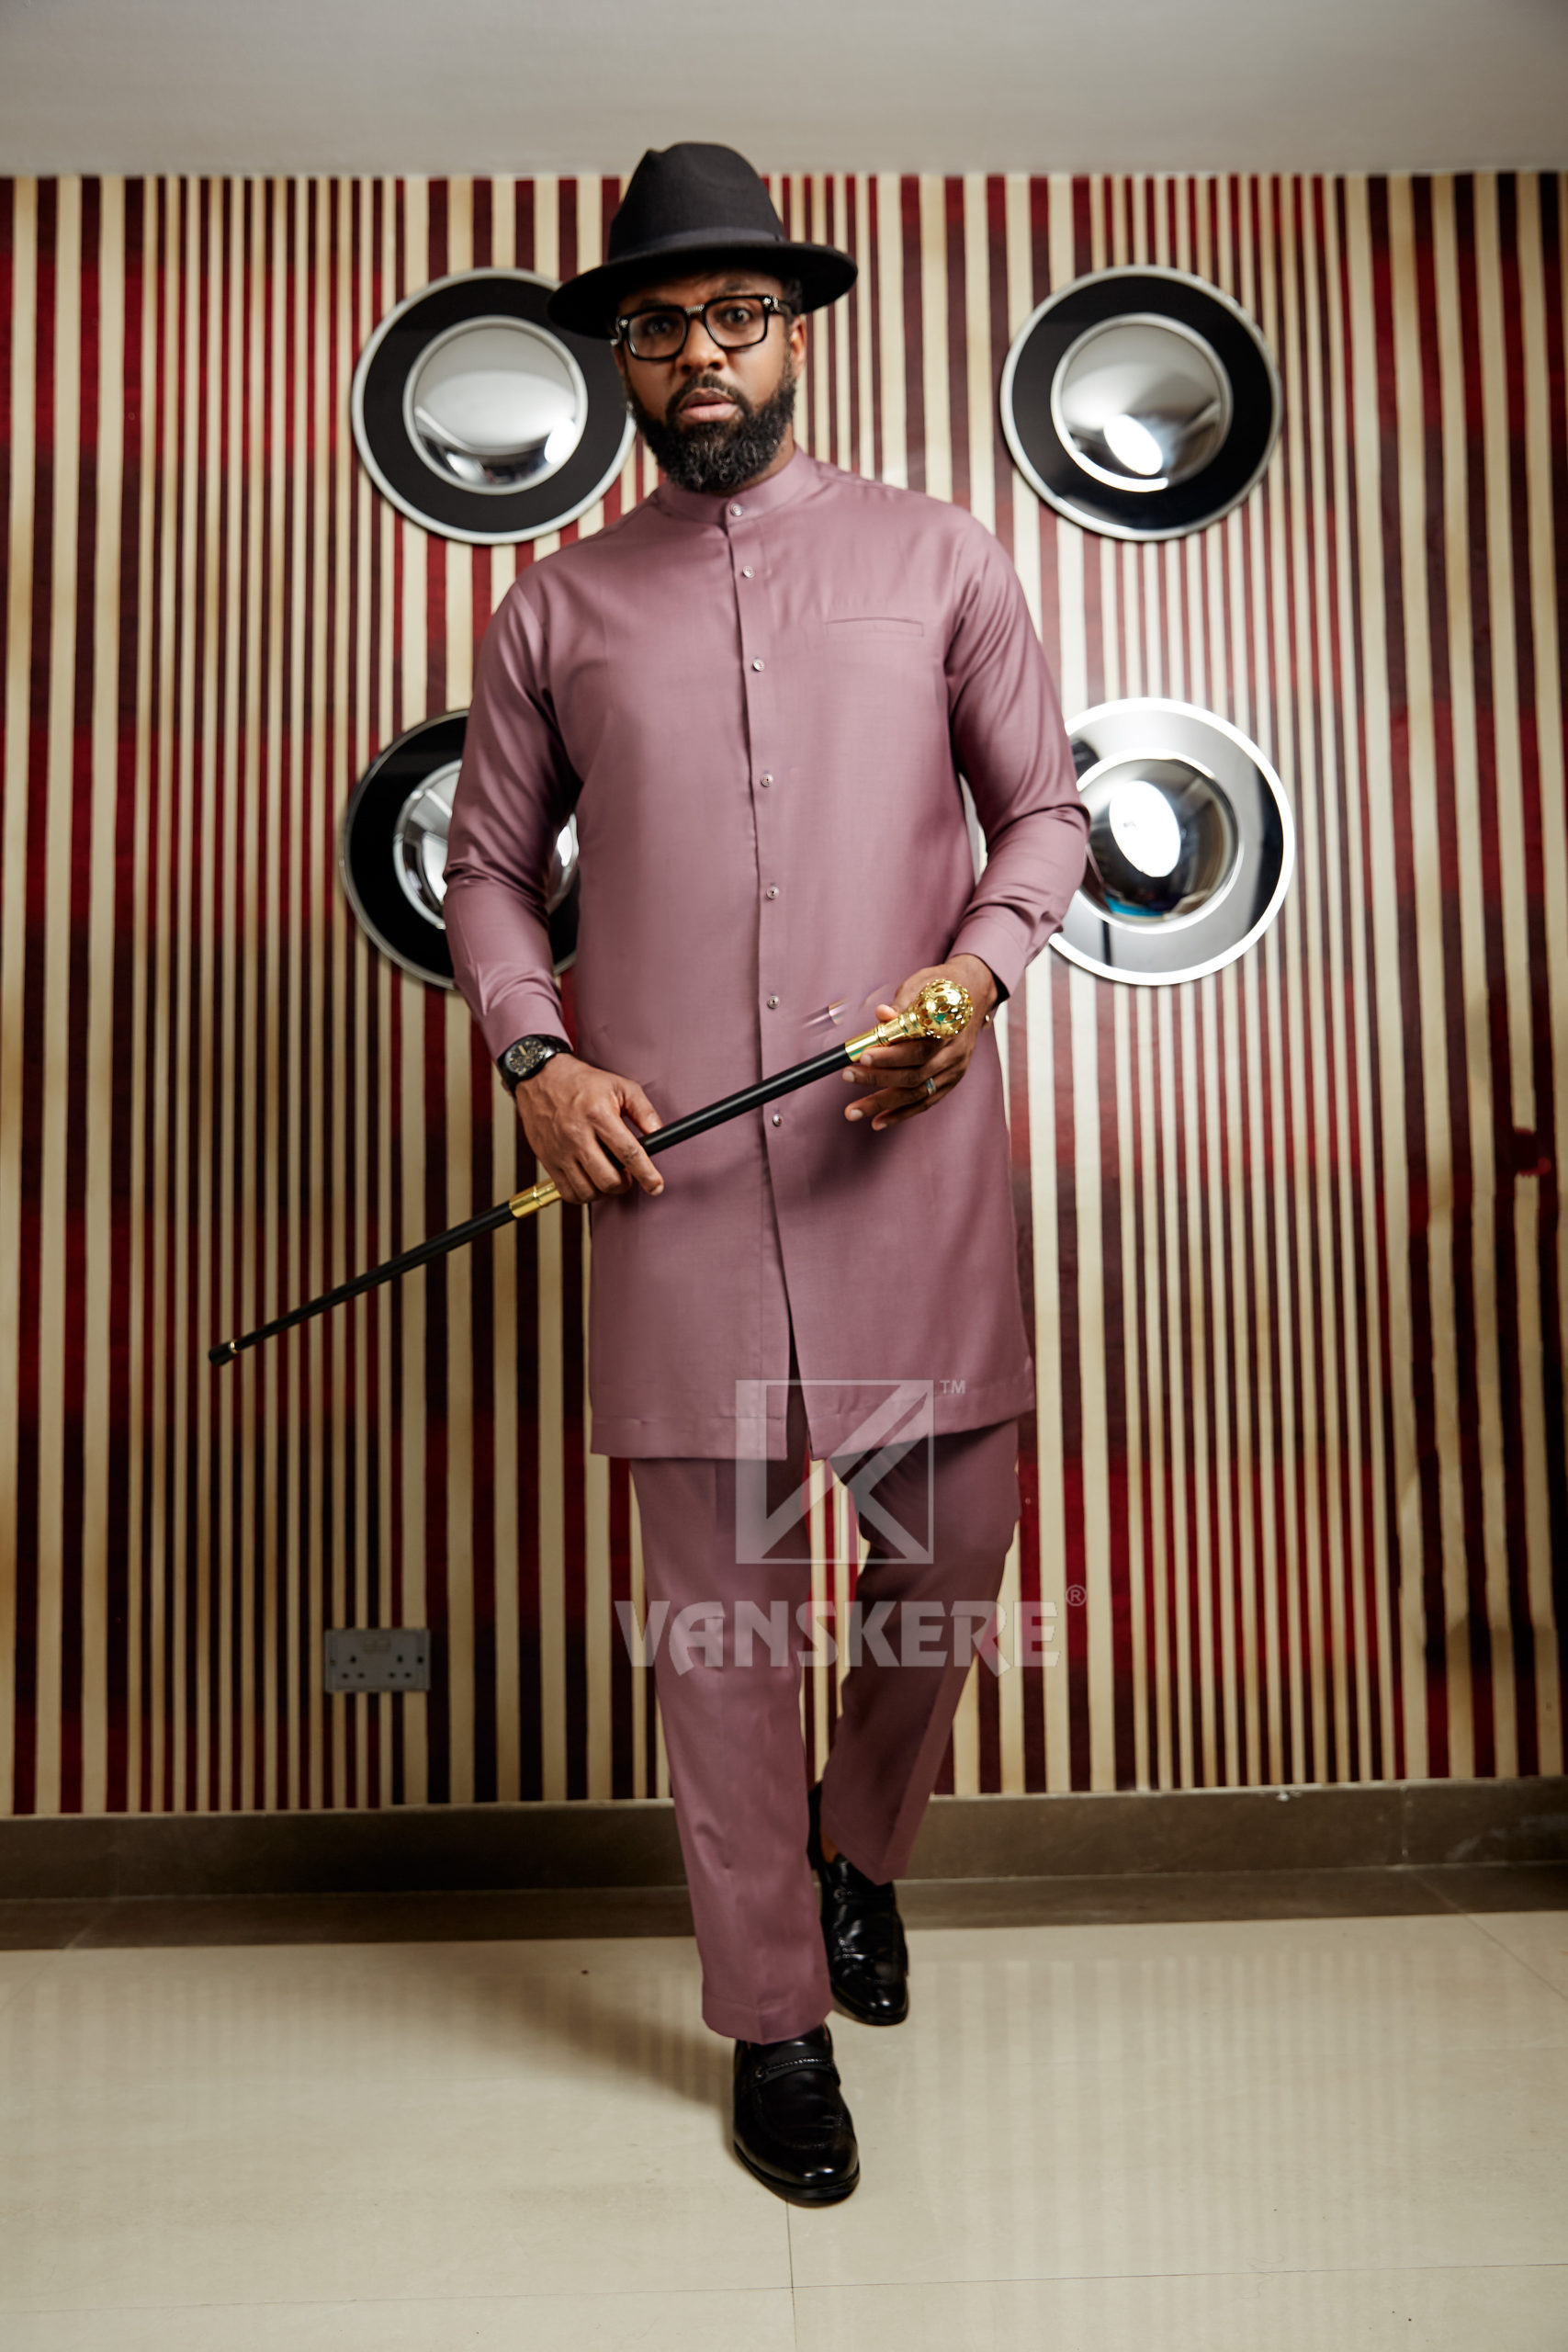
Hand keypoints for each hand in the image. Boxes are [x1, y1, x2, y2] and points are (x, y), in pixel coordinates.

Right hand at [514, 1056, 664, 1204]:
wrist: (540, 1078)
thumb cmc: (581, 1082)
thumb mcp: (620, 1086)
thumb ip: (644, 1111)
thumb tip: (659, 1134)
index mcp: (598, 1115)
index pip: (628, 1153)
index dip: (646, 1174)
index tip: (656, 1186)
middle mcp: (577, 1135)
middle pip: (608, 1179)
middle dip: (625, 1184)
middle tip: (627, 1174)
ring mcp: (560, 1151)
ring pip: (588, 1191)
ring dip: (605, 1191)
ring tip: (608, 1175)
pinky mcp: (548, 1161)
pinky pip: (568, 1193)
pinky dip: (584, 1195)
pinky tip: (590, 1181)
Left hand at [840, 955, 998, 1131]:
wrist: (973, 994)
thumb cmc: (942, 988)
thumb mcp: (922, 985)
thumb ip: (902, 1004)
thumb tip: (882, 1014)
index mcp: (948, 1029)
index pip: (918, 1048)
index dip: (890, 1055)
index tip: (862, 1055)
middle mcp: (954, 1054)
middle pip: (914, 1075)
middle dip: (877, 1078)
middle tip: (847, 1075)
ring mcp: (953, 1071)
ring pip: (916, 1094)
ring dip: (882, 1104)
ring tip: (852, 1111)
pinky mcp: (949, 1082)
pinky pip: (924, 1103)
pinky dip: (900, 1114)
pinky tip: (878, 1121)